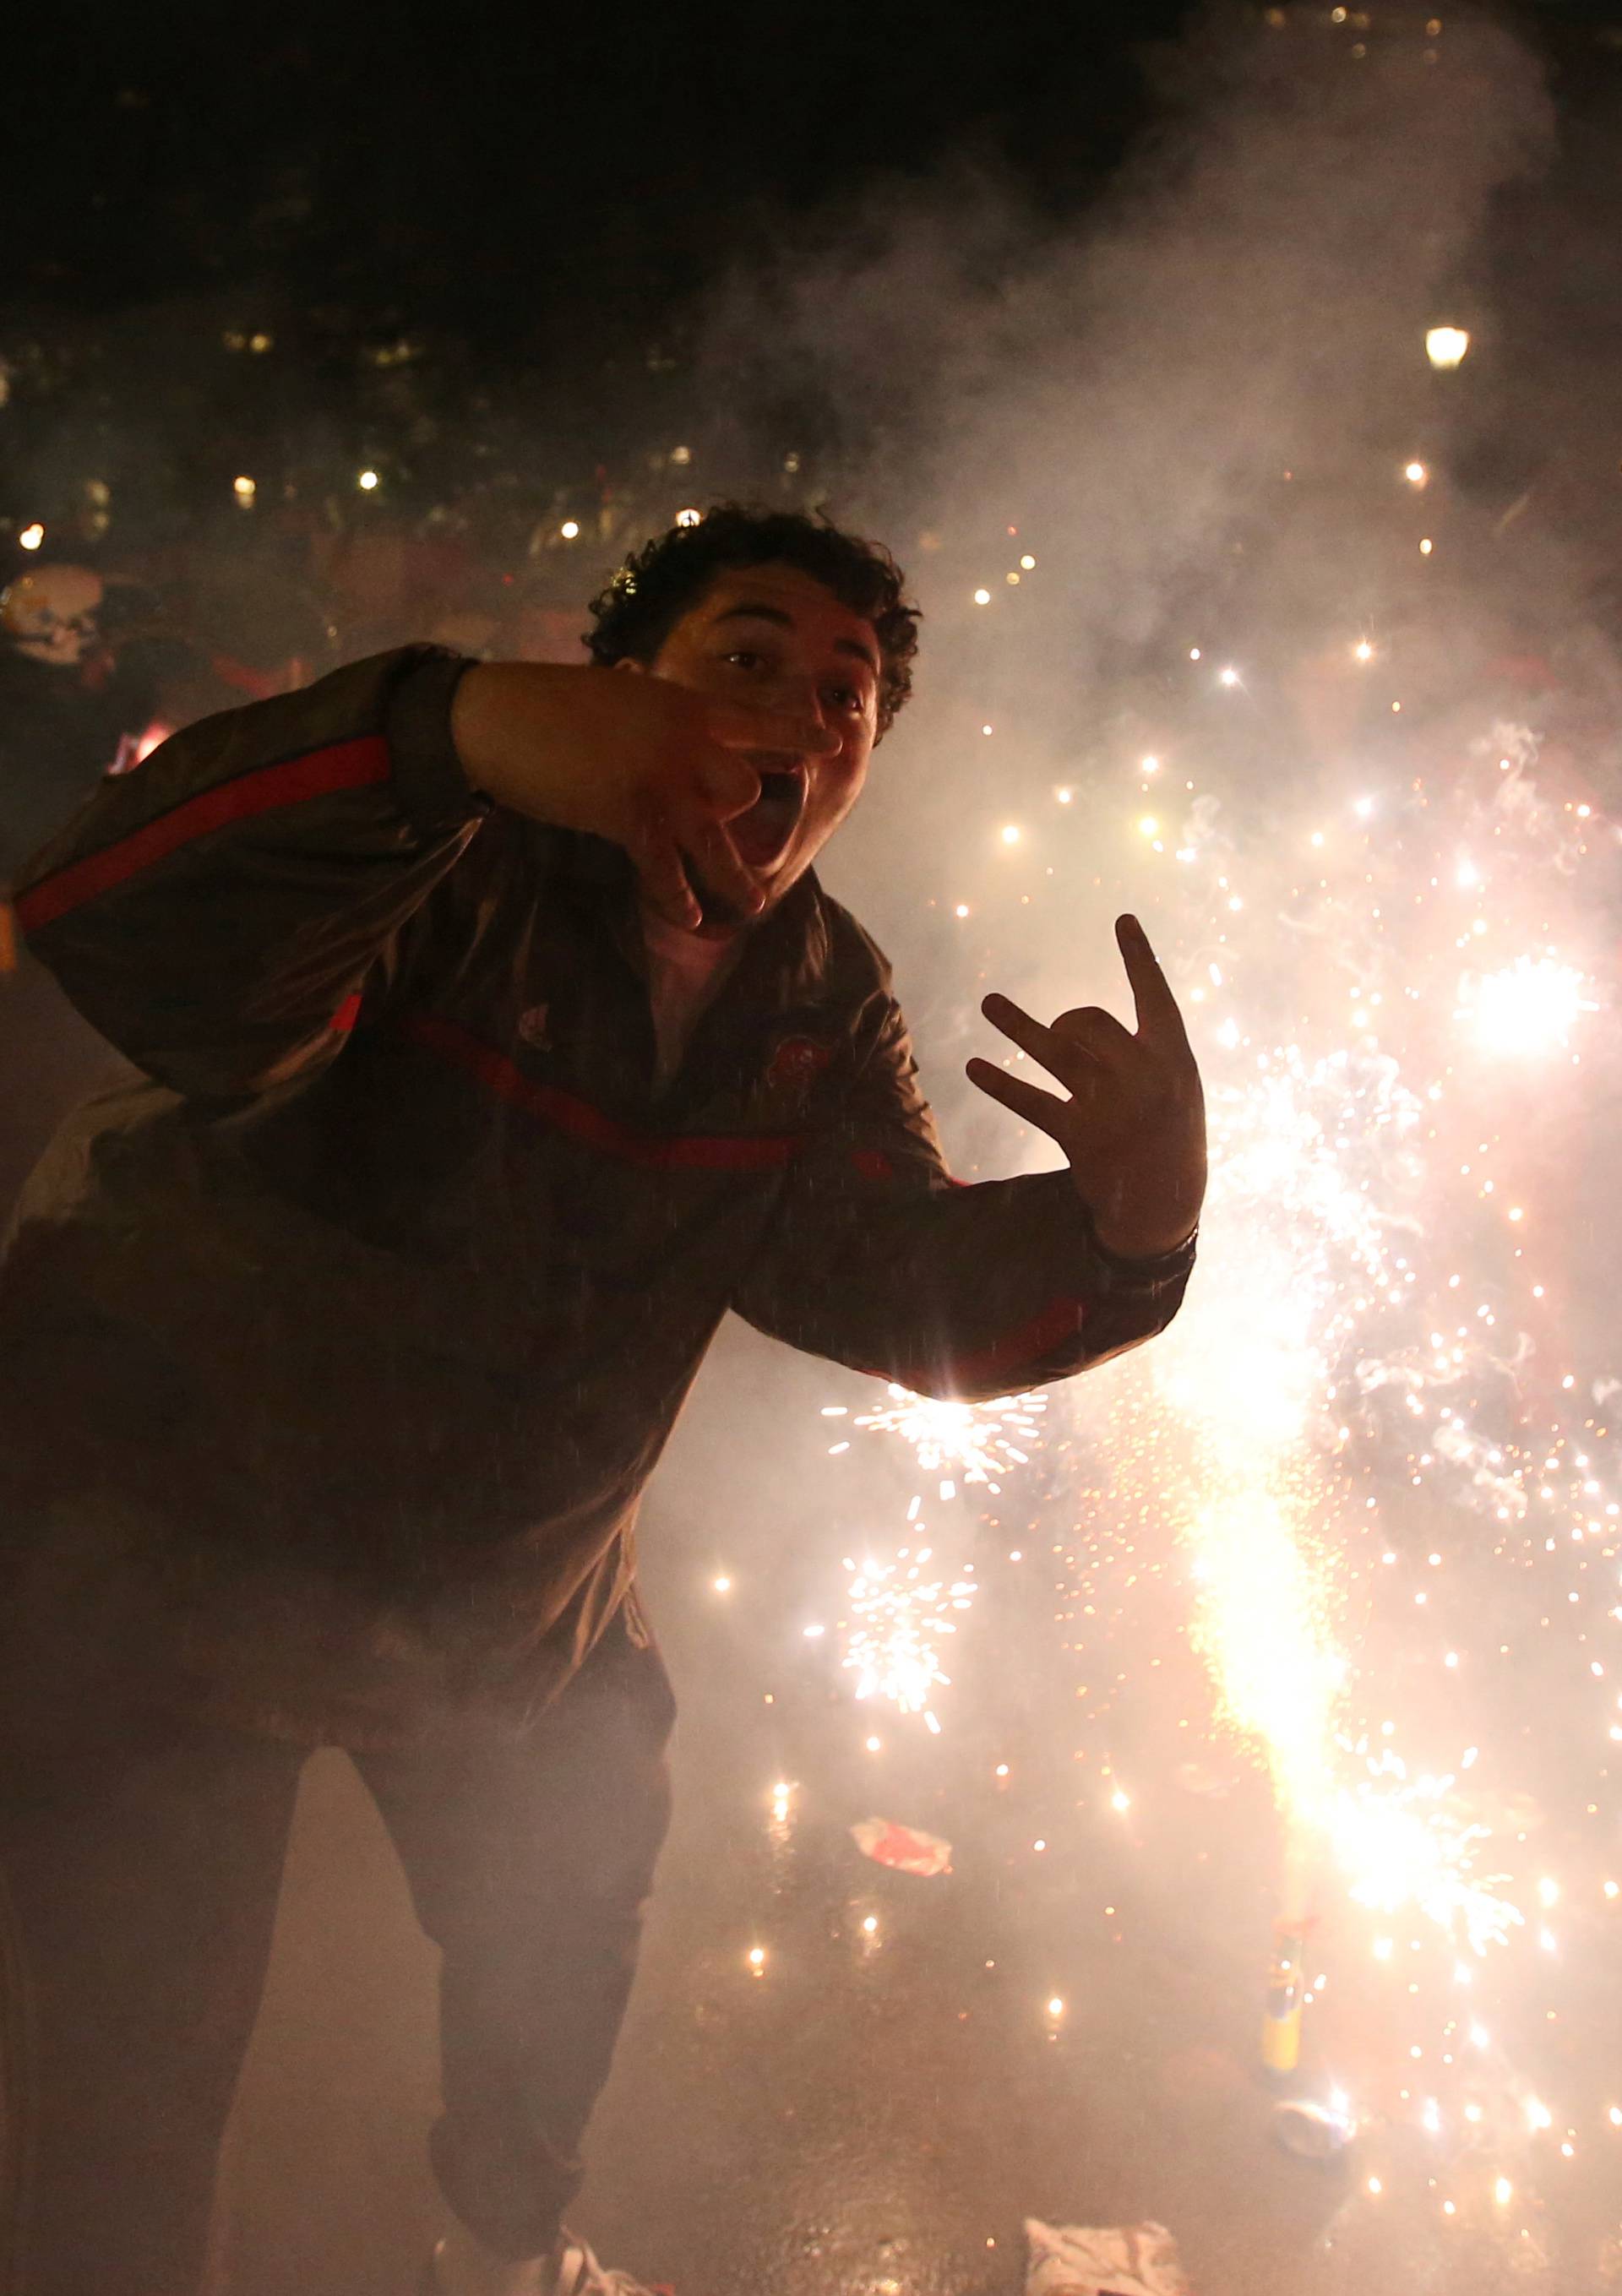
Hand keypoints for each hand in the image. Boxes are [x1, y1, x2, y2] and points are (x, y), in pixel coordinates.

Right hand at [451, 661, 839, 929]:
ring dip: (736, 879)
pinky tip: (690, 919)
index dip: (796, 736)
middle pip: (745, 791)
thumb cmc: (553, 703)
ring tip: (753, 905)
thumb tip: (670, 710)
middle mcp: (689, 745)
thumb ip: (657, 712)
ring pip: (719, 841)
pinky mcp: (631, 818)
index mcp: (687, 707)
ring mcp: (664, 784)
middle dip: (744, 816)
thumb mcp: (622, 696)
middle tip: (751, 841)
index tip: (832, 746)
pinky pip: (668, 868)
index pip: (758, 722)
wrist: (503, 718)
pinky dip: (678, 897)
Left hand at [967, 915, 1205, 1259]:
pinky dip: (1001, 1084)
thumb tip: (1076, 1025)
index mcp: (1174, 1059)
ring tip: (989, 1002)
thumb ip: (1143, 1053)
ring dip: (1018, 1025)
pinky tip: (974, 1067)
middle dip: (1068, 1023)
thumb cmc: (1170, 1139)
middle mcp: (1145, 1077)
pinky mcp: (1081, 1137)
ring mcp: (1112, 1107)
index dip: (1139, 957)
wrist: (1166, 1205)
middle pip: (1090, 1023)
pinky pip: (1033, 1102)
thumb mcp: (1177, 1090)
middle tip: (1062, 1039)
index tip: (1123, 919)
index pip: (1156, 995)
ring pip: (1057, 1051)